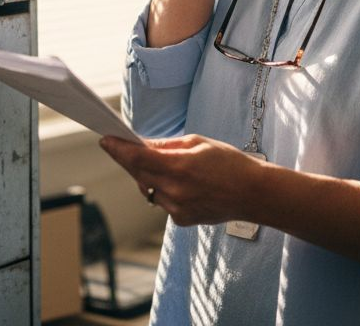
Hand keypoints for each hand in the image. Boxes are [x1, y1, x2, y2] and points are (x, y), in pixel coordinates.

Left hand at [99, 134, 266, 226]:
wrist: (254, 194)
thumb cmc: (230, 163)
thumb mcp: (199, 143)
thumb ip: (167, 145)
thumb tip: (142, 144)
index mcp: (179, 166)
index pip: (138, 157)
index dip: (118, 148)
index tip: (105, 140)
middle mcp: (175, 190)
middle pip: (138, 173)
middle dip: (128, 160)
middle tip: (121, 146)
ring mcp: (177, 208)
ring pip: (149, 189)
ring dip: (149, 176)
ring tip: (164, 165)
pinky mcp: (182, 220)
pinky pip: (163, 202)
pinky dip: (165, 191)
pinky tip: (183, 184)